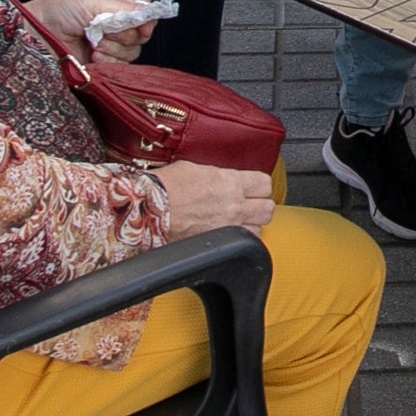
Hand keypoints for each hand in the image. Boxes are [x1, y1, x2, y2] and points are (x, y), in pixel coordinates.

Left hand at [28, 0, 155, 64]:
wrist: (33, 35)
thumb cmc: (56, 11)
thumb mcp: (91, 0)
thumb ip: (123, 6)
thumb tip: (149, 13)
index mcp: (113, 3)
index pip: (143, 8)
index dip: (146, 17)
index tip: (142, 25)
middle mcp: (113, 25)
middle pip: (141, 33)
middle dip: (126, 34)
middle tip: (106, 32)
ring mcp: (107, 46)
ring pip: (132, 52)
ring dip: (115, 49)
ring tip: (94, 44)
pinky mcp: (101, 65)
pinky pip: (120, 67)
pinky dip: (109, 63)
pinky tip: (93, 57)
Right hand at [153, 160, 276, 233]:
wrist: (147, 209)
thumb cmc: (164, 187)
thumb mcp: (195, 168)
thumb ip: (217, 175)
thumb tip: (223, 179)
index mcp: (230, 182)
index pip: (264, 183)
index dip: (260, 186)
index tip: (254, 187)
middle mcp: (234, 206)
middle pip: (268, 209)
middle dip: (261, 206)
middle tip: (251, 205)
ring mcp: (227, 228)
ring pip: (259, 231)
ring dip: (251, 227)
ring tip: (239, 223)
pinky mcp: (216, 245)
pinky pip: (240, 247)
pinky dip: (237, 243)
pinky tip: (227, 237)